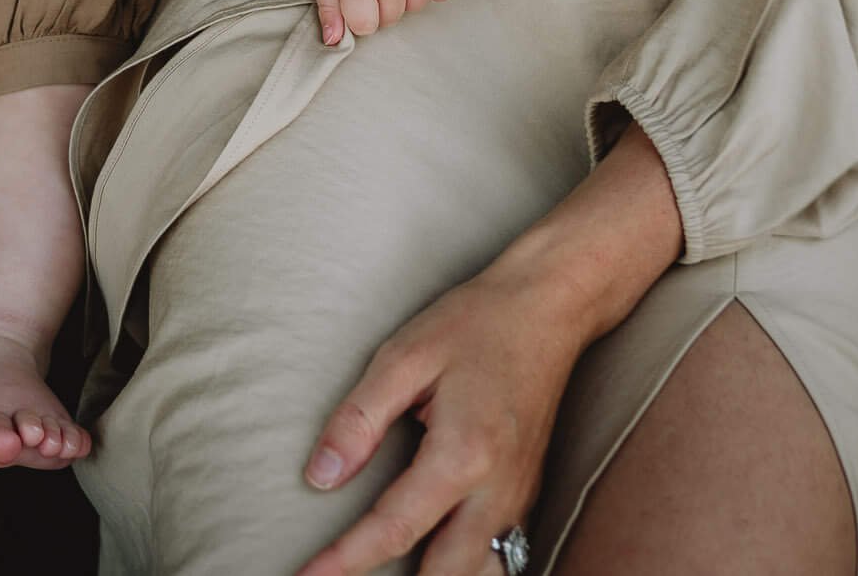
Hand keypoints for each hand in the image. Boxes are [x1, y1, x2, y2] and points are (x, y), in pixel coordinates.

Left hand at [296, 129, 683, 575]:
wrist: (549, 309)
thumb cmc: (475, 324)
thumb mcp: (403, 356)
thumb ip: (359, 420)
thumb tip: (321, 477)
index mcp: (464, 456)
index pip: (395, 530)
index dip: (345, 560)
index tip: (309, 575)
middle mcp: (499, 490)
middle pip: (445, 573)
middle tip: (338, 574)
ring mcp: (518, 496)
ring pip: (475, 570)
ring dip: (430, 574)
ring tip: (374, 563)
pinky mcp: (525, 492)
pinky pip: (494, 551)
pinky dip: (458, 563)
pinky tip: (427, 553)